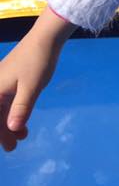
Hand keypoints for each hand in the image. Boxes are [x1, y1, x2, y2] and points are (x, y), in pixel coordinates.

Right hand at [0, 7, 74, 151]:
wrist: (46, 37)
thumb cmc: (38, 61)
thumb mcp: (31, 88)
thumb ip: (21, 109)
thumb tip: (11, 129)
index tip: (7, 146)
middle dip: (2, 132)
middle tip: (14, 147)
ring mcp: (2, 82)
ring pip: (1, 109)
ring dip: (9, 124)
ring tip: (23, 136)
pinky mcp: (11, 79)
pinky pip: (7, 101)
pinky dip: (14, 112)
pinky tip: (23, 122)